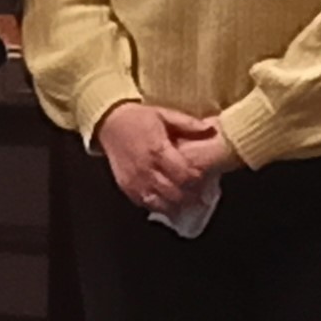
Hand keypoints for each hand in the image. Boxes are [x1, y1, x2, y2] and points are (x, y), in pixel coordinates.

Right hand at [92, 101, 230, 213]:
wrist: (108, 123)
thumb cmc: (138, 118)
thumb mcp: (164, 114)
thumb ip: (188, 124)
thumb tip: (212, 129)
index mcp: (158, 150)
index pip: (184, 174)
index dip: (197, 180)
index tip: (204, 178)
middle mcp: (146, 169)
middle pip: (175, 193)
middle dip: (191, 196)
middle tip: (201, 194)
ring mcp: (135, 181)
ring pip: (162, 203)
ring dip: (177, 204)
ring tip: (187, 200)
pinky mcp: (127, 188)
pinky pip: (147, 204)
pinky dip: (160, 206)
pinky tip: (169, 201)